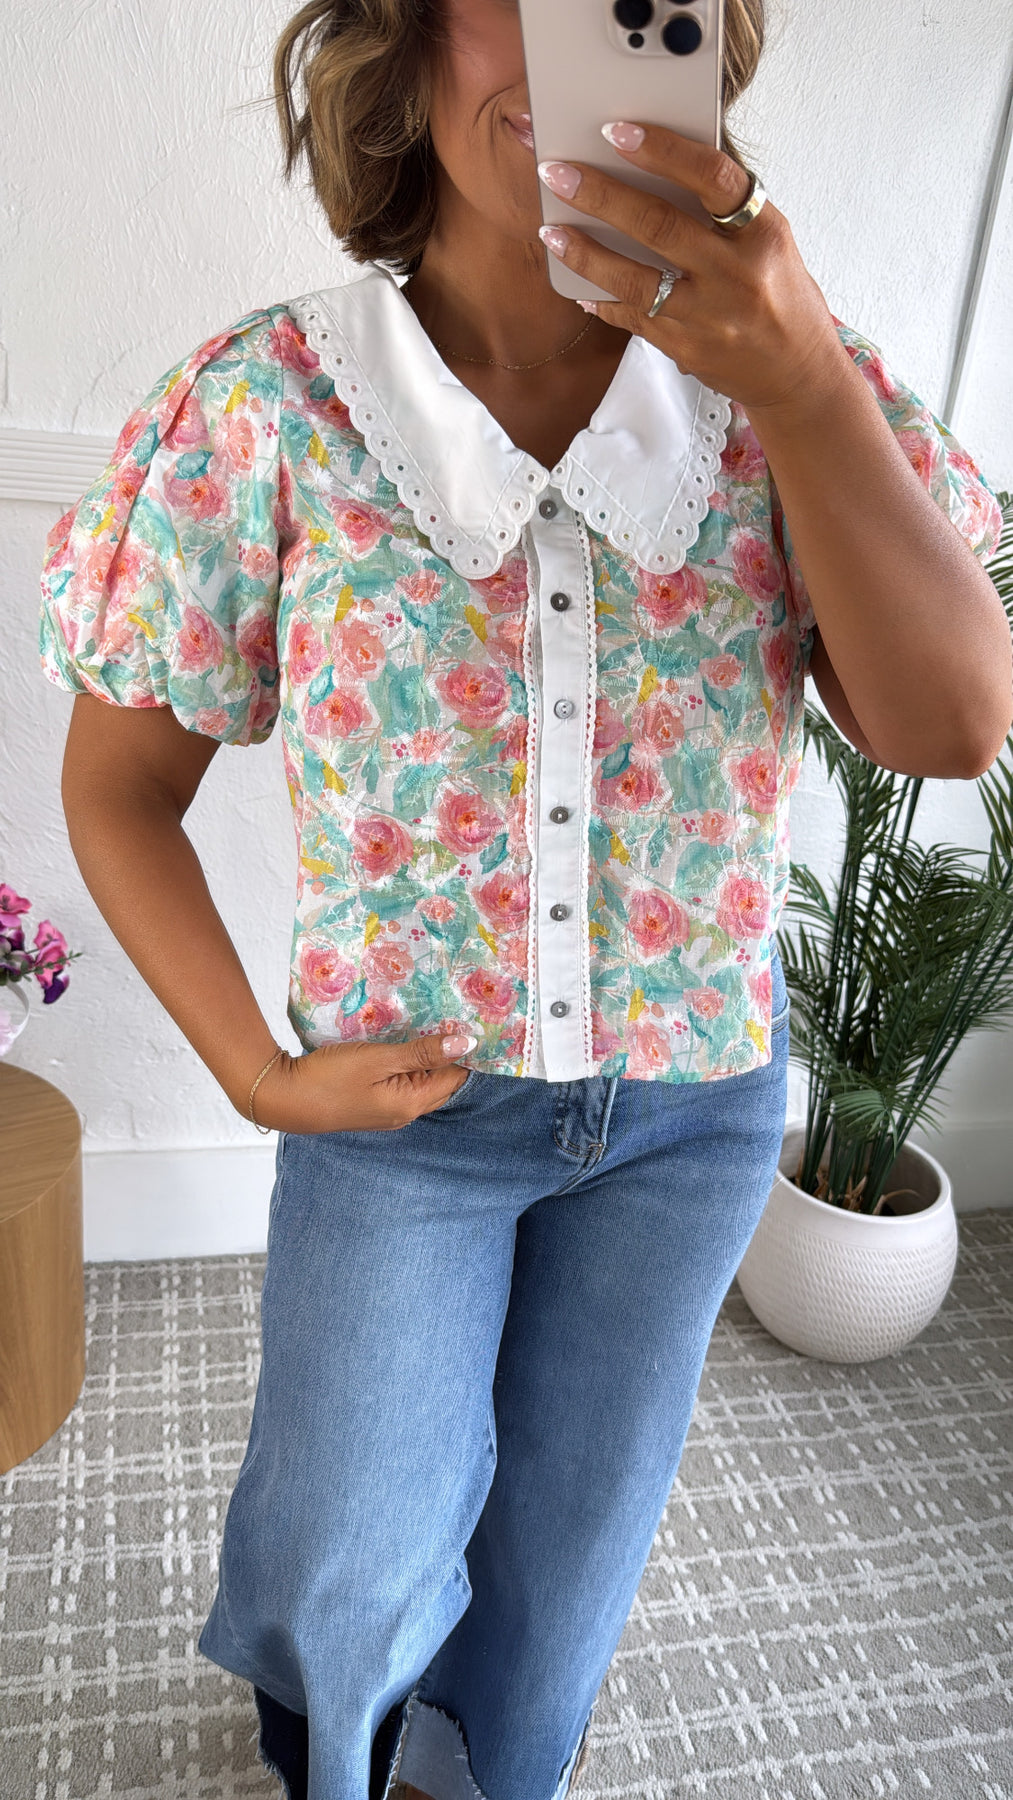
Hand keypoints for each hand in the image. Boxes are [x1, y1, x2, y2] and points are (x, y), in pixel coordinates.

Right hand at [248, 1030, 477, 1133]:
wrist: (284, 1098)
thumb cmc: (330, 1078)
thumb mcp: (379, 1059)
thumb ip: (423, 1052)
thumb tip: (467, 1043)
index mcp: (412, 1104)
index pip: (455, 1076)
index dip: (466, 1051)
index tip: (475, 1020)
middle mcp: (404, 1112)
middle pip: (441, 1081)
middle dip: (452, 1054)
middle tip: (460, 1017)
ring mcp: (387, 1110)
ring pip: (421, 1080)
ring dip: (429, 1057)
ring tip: (436, 1023)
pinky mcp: (371, 1103)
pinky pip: (402, 1082)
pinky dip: (409, 1063)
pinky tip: (406, 1042)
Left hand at [536, 123, 850, 414]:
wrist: (797, 372)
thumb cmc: (780, 294)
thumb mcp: (769, 240)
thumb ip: (723, 211)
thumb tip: (655, 171)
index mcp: (763, 232)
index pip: (711, 178)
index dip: (662, 150)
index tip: (617, 131)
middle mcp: (736, 274)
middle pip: (658, 226)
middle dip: (601, 196)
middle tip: (558, 173)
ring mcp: (709, 317)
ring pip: (635, 280)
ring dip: (586, 254)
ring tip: (552, 231)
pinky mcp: (686, 348)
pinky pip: (633, 318)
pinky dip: (603, 300)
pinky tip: (578, 286)